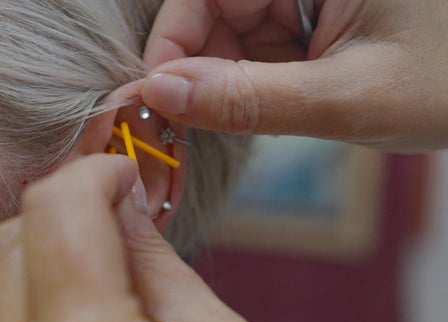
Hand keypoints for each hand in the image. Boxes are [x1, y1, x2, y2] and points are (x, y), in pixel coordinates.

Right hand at [142, 0, 447, 151]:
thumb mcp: (349, 100)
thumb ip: (249, 101)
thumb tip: (159, 95)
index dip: (172, 38)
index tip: (155, 99)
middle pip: (214, 7)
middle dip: (198, 66)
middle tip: (193, 126)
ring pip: (233, 30)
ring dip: (227, 80)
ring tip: (260, 119)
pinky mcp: (316, 17)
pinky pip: (260, 46)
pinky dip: (253, 83)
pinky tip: (276, 107)